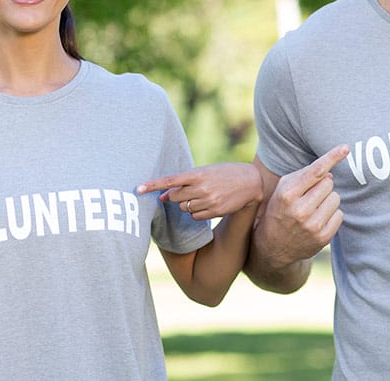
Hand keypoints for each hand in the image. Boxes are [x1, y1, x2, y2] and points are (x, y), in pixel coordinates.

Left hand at [137, 163, 262, 219]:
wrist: (250, 182)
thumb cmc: (224, 174)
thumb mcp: (205, 172)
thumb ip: (185, 182)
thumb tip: (165, 196)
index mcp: (197, 174)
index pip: (169, 180)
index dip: (152, 185)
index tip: (138, 189)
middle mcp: (201, 188)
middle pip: (174, 198)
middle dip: (175, 197)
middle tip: (188, 191)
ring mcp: (208, 201)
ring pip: (184, 209)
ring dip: (188, 205)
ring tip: (204, 196)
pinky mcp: (214, 212)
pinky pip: (195, 217)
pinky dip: (198, 212)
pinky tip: (209, 204)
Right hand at [256, 145, 348, 267]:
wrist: (272, 247)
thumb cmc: (279, 210)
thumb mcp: (282, 189)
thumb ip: (302, 176)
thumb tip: (330, 174)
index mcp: (287, 194)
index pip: (315, 171)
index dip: (332, 157)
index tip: (345, 147)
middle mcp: (300, 210)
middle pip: (328, 183)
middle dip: (322, 186)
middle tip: (310, 196)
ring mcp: (313, 226)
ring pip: (336, 198)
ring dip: (328, 200)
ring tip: (313, 209)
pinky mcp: (323, 237)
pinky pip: (340, 214)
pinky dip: (332, 214)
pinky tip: (318, 220)